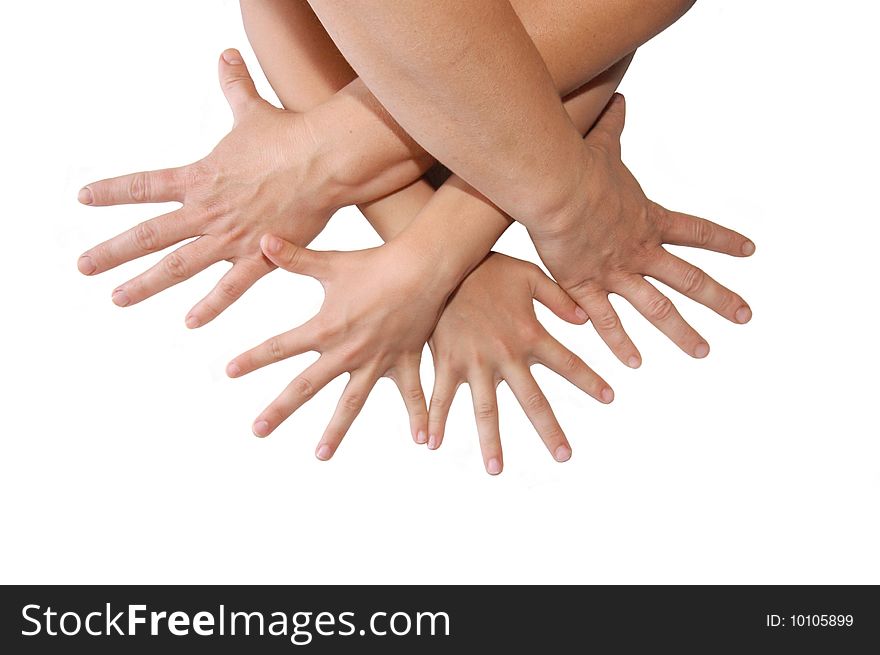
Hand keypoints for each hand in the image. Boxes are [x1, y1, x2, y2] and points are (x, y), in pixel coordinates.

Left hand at [77, 50, 338, 326]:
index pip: (144, 185)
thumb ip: (234, 87)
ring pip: (177, 265)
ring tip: (118, 298)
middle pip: (148, 235)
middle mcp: (206, 210)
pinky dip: (210, 305)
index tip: (83, 198)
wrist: (323, 160)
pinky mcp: (258, 255)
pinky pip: (230, 286)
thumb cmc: (289, 136)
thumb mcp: (252, 110)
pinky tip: (190, 322)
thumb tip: (227, 56)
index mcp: (199, 177)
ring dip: (145, 284)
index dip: (112, 191)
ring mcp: (229, 236)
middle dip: (111, 251)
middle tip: (83, 266)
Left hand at [226, 234, 450, 457]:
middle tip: (257, 431)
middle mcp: (346, 352)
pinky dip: (417, 417)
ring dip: (336, 430)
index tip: (229, 371)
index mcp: (324, 329)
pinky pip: (411, 394)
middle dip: (279, 409)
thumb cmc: (375, 263)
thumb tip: (262, 239)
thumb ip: (295, 258)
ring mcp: (375, 361)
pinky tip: (424, 442)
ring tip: (320, 455)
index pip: (279, 347)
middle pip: (305, 386)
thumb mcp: (330, 262)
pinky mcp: (403, 361)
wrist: (420, 268)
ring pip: (351, 403)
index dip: (252, 358)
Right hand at [426, 253, 612, 474]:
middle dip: (550, 430)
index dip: (591, 381)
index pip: (568, 363)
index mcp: (530, 335)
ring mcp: (475, 362)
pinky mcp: (447, 361)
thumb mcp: (529, 276)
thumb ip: (558, 298)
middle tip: (564, 456)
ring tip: (496, 470)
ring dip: (491, 441)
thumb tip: (587, 319)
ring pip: (486, 409)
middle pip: (533, 400)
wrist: (445, 263)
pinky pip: (442, 396)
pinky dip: (435, 420)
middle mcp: (506, 355)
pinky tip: (430, 443)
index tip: (610, 398)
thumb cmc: (488, 268)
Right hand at [528, 94, 754, 366]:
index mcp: (647, 219)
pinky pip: (607, 319)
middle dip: (719, 298)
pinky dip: (620, 342)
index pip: (696, 231)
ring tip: (703, 351)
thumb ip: (612, 126)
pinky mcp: (585, 285)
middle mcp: (641, 249)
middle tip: (745, 316)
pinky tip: (633, 364)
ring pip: (657, 306)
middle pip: (689, 278)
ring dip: (682, 331)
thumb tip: (618, 96)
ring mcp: (617, 270)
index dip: (723, 241)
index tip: (750, 250)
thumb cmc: (579, 165)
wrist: (558, 188)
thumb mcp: (602, 145)